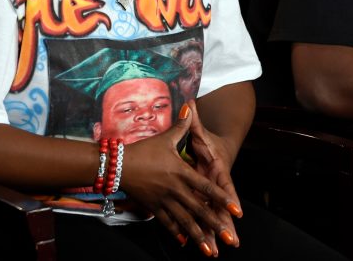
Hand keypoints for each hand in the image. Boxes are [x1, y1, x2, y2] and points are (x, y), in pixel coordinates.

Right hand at [118, 103, 237, 255]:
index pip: (206, 187)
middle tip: (228, 238)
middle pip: (199, 209)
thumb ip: (181, 125)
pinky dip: (177, 232)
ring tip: (210, 251)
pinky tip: (185, 242)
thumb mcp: (165, 138)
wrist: (118, 165)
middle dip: (214, 224)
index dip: (221, 198)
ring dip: (198, 236)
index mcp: (181, 173)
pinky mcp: (153, 207)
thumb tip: (190, 106)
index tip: (235, 210)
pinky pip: (167, 222)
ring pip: (185, 221)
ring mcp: (164, 201)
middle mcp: (175, 190)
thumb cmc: (143, 150)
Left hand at [187, 100, 242, 256]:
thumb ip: (193, 120)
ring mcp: (212, 195)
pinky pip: (205, 218)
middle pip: (222, 207)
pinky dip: (204, 231)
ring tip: (215, 251)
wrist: (220, 149)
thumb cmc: (209, 141)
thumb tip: (189, 102)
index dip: (231, 198)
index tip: (238, 211)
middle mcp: (216, 185)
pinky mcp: (206, 201)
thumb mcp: (200, 132)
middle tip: (230, 242)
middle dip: (226, 225)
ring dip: (215, 233)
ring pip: (213, 216)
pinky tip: (202, 246)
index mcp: (217, 169)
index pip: (225, 185)